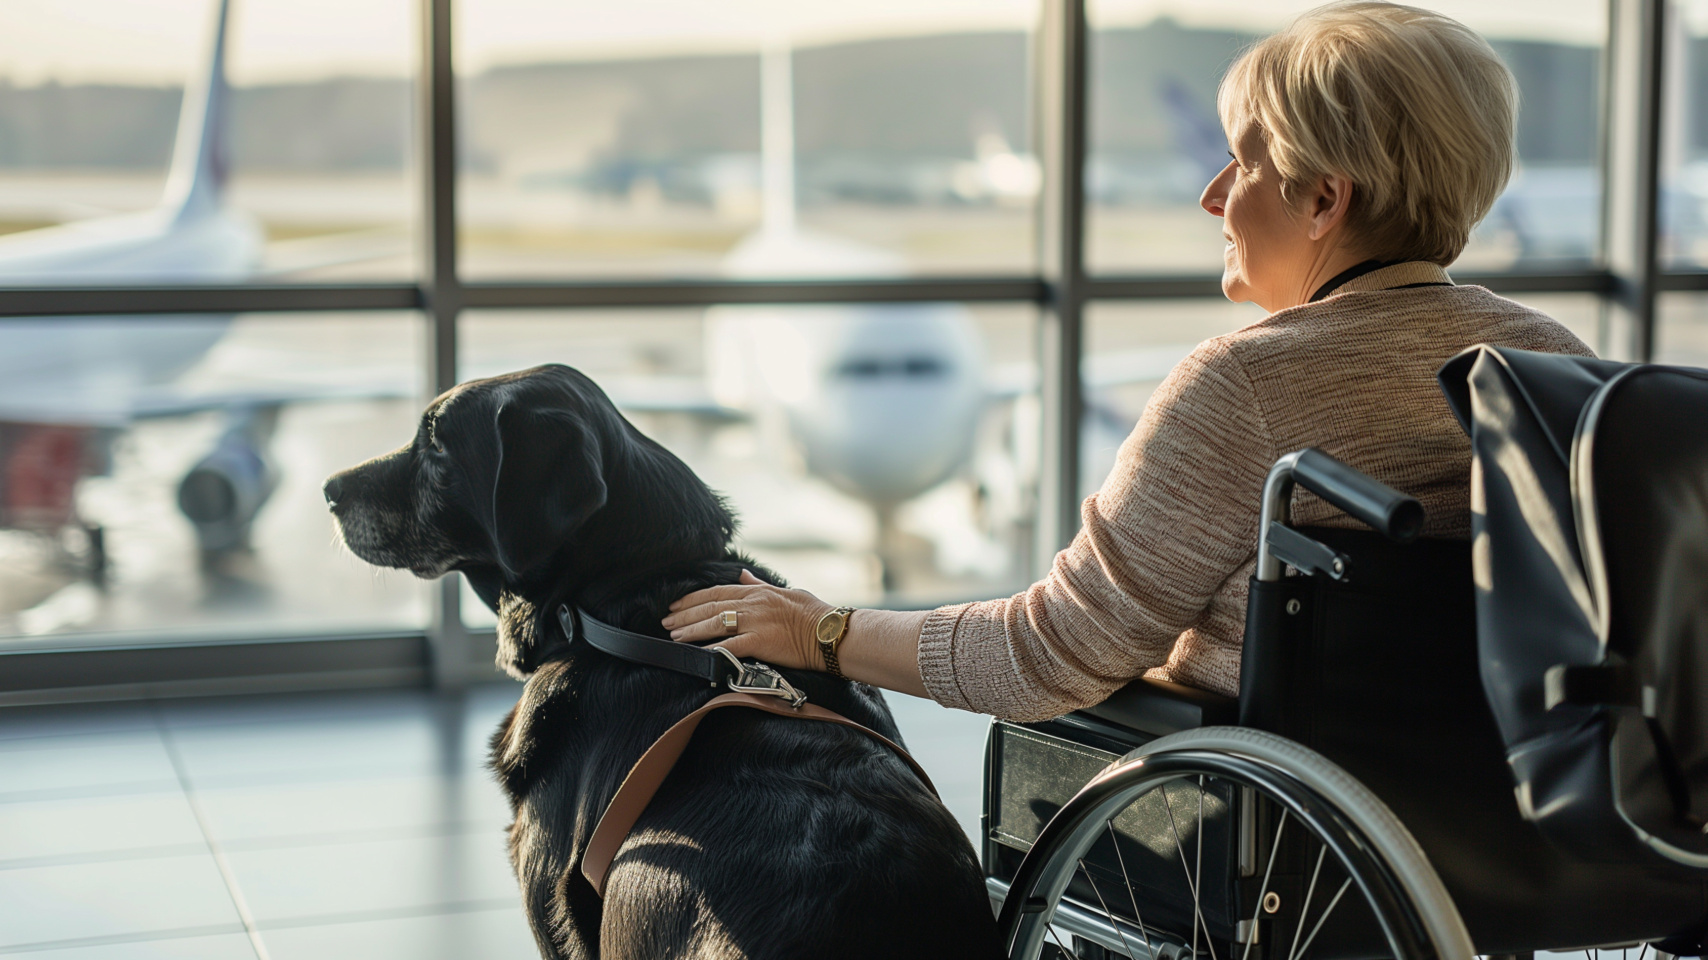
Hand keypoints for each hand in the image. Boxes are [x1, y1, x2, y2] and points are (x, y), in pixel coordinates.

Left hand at [662, 570, 833, 670]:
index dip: (693, 598)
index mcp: (758, 592)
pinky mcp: (761, 641)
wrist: (831, 633)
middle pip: (711, 606)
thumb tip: (742, 574)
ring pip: (715, 623)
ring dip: (691, 629)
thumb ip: (760, 584)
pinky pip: (730, 645)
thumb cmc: (814, 614)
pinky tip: (698, 654)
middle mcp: (753, 603)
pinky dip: (712, 649)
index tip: (677, 604)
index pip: (718, 591)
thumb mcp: (786, 591)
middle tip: (666, 620)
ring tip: (675, 635)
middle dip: (685, 613)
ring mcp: (756, 622)